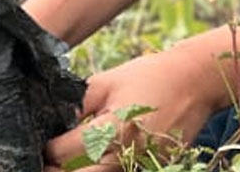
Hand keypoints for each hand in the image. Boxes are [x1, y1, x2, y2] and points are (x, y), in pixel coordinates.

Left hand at [43, 45, 230, 171]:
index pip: (62, 155)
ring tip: (71, 156)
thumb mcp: (107, 81)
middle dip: (56, 168)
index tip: (44, 141)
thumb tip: (51, 123)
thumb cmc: (150, 76)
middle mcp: (124, 157)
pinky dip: (101, 169)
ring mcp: (139, 169)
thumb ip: (76, 104)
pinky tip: (96, 156)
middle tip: (48, 158)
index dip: (47, 149)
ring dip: (78, 170)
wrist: (195, 83)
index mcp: (111, 131)